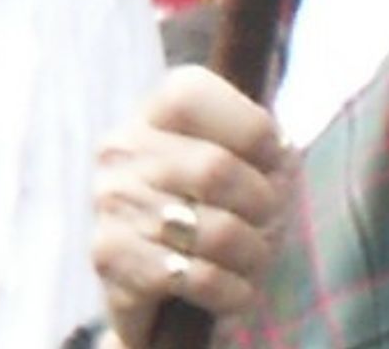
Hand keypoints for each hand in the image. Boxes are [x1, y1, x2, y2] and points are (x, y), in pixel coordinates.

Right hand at [91, 66, 294, 346]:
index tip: (275, 157)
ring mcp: (111, 203)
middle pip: (214, 169)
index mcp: (159, 110)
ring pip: (213, 230)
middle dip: (263, 202)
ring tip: (254, 256)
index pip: (195, 98)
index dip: (252, 130)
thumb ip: (271, 148)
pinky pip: (197, 277)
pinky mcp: (110, 259)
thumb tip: (278, 155)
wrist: (169, 288)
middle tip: (270, 219)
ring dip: (253, 252)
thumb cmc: (227, 209)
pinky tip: (235, 290)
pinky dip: (232, 289)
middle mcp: (123, 148)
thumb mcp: (259, 166)